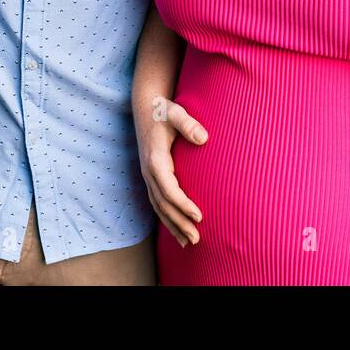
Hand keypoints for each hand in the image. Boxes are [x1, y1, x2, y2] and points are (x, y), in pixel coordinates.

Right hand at [136, 95, 206, 245]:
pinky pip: (157, 202)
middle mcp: (149, 171)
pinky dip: (167, 217)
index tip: (199, 216)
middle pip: (163, 204)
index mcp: (155, 159)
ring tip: (188, 243)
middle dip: (179, 223)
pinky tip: (178, 229)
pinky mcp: (151, 177)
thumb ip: (188, 124)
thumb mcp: (175, 112)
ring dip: (172, 225)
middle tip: (196, 239)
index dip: (183, 204)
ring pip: (158, 207)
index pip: (169, 189)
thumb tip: (203, 138)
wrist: (146, 107)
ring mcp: (148, 175)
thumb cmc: (164, 110)